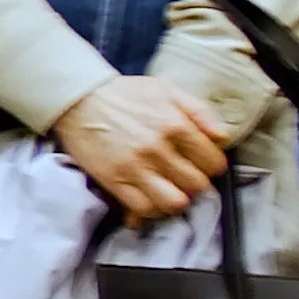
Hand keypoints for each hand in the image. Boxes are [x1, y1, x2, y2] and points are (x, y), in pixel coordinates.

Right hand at [53, 73, 235, 224]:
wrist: (77, 98)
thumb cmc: (123, 94)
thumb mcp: (167, 90)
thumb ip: (200, 111)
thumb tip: (222, 138)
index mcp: (175, 125)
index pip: (214, 163)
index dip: (210, 165)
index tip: (199, 163)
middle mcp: (158, 148)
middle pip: (197, 185)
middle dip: (193, 182)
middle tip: (181, 174)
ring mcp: (135, 167)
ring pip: (174, 202)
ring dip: (174, 198)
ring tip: (167, 188)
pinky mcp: (113, 180)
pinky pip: (143, 208)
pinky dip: (150, 209)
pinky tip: (148, 197)